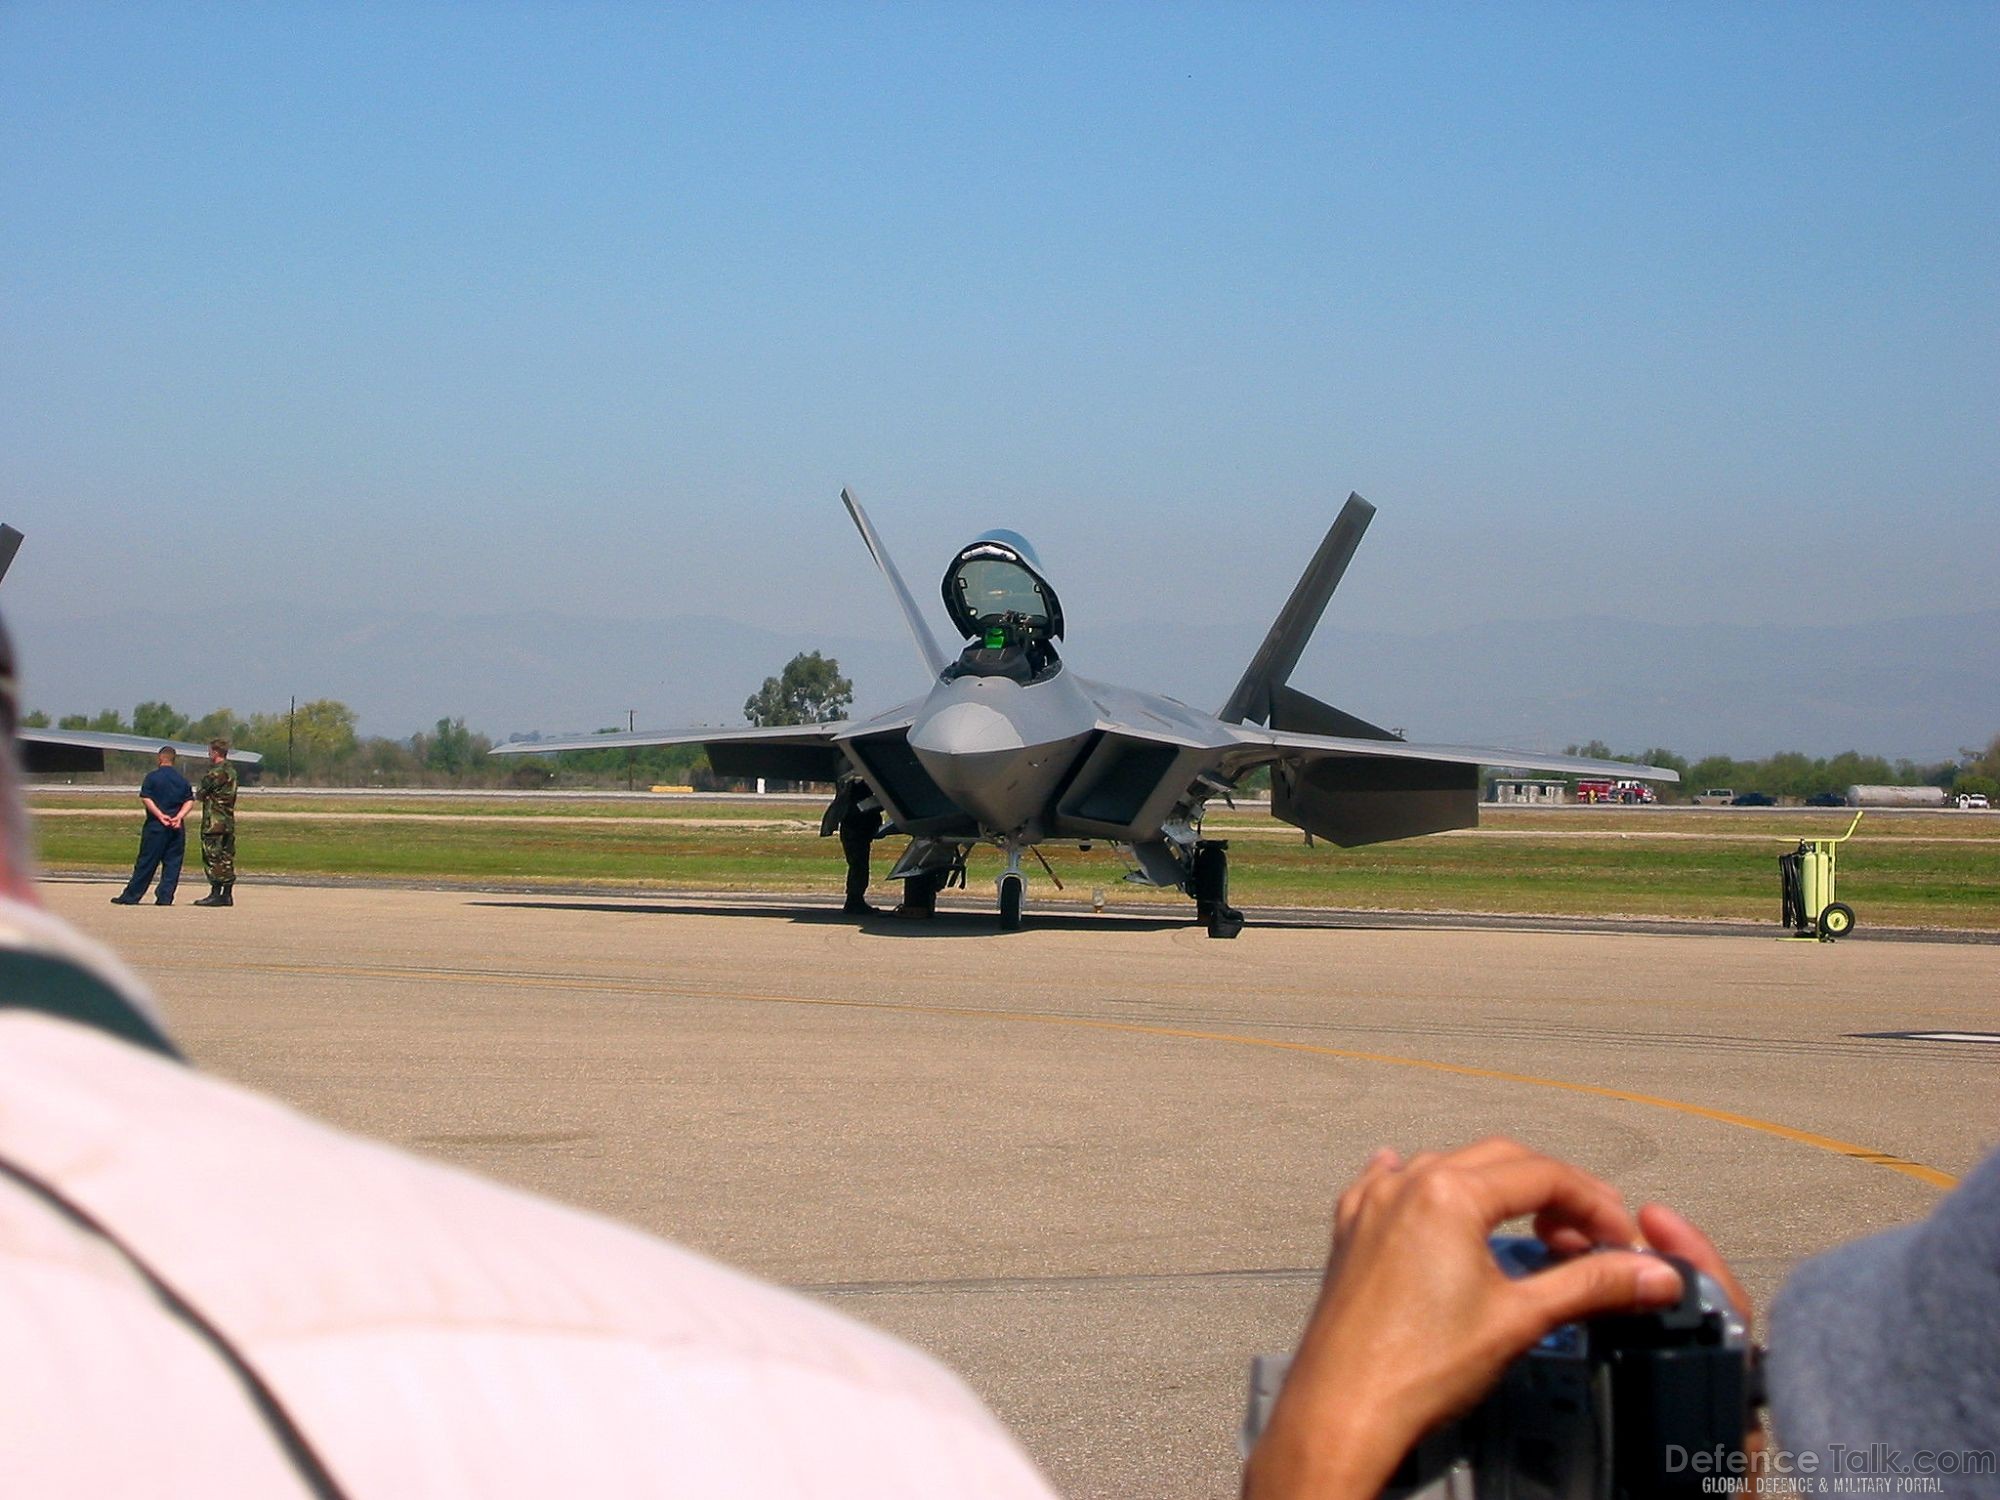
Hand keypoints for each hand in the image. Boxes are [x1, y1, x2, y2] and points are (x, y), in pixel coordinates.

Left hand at [1243, 1139, 1689, 1499]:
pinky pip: (1390, 1184)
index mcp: (1449, 1192)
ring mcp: (1371, 1203)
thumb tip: (1654, 1276)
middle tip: (1593, 1232)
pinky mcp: (1350, 1230)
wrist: (1343, 1408)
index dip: (1595, 1204)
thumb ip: (1589, 1286)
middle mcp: (1405, 1182)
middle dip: (1555, 1190)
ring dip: (1497, 1188)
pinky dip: (1426, 1186)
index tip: (1623, 1241)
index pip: (1544, 1175)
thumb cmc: (1422, 1367)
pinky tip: (1431, 1193)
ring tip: (1536, 1228)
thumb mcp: (1519, 1319)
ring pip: (1448, 1168)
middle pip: (1500, 1161)